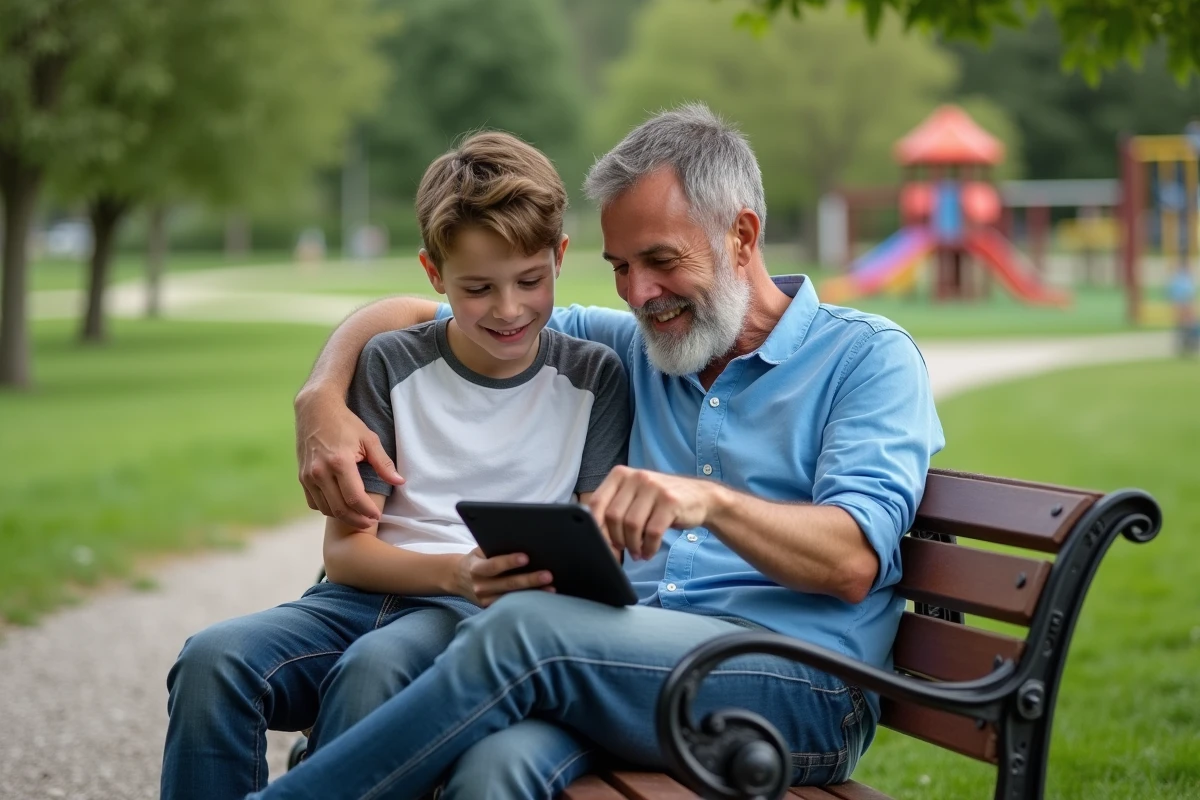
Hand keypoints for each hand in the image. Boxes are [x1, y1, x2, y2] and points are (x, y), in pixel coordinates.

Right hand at [296, 389, 403, 528]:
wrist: (315, 410)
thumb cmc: (346, 423)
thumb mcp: (369, 439)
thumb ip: (384, 463)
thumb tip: (400, 482)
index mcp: (339, 462)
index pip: (354, 498)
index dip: (367, 511)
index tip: (377, 516)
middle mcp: (320, 471)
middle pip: (339, 509)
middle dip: (357, 520)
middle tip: (370, 522)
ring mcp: (308, 475)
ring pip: (326, 508)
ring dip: (342, 517)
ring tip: (358, 516)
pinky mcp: (301, 477)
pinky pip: (314, 502)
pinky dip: (327, 508)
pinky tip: (340, 505)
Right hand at [453, 548, 553, 607]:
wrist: (458, 577)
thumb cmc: (477, 559)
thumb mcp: (480, 550)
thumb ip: (496, 547)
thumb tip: (522, 539)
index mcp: (475, 568)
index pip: (493, 566)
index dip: (509, 561)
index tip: (526, 557)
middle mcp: (480, 586)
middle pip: (508, 584)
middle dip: (529, 579)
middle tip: (548, 575)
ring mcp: (485, 600)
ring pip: (512, 598)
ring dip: (533, 593)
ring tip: (551, 588)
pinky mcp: (492, 608)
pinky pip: (511, 606)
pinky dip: (528, 602)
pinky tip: (542, 598)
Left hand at [586, 466, 718, 560]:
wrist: (700, 497)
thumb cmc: (661, 502)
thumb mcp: (635, 497)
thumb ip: (615, 509)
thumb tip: (595, 537)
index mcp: (621, 474)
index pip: (596, 503)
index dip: (595, 528)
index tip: (601, 544)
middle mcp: (636, 476)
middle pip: (613, 516)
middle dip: (616, 540)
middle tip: (623, 550)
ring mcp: (654, 487)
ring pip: (631, 525)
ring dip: (633, 545)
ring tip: (638, 552)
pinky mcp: (670, 501)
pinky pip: (652, 532)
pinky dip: (648, 547)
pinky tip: (649, 551)